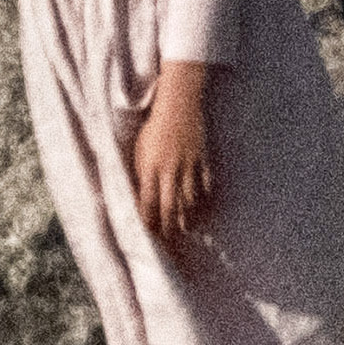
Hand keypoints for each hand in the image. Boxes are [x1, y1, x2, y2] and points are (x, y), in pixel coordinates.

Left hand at [130, 62, 217, 237]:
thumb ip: (140, 173)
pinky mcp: (201, 157)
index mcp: (150, 169)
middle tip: (169, 239)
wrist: (177, 105)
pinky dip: (203, 194)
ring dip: (188, 214)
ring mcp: (188, 164)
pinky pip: (204, 180)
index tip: (147, 235)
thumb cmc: (152, 127)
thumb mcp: (139, 151)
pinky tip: (202, 203)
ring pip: (189, 197)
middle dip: (169, 225)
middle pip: (170, 206)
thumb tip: (139, 195)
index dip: (147, 222)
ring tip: (187, 227)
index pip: (147, 204)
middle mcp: (169, 170)